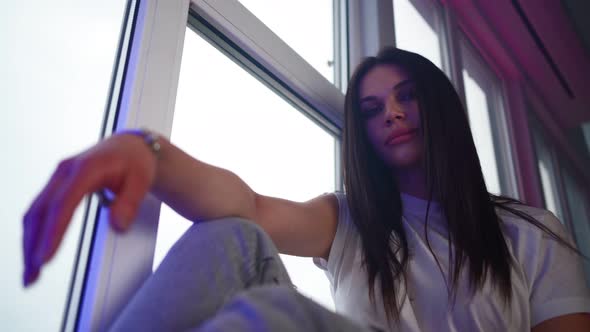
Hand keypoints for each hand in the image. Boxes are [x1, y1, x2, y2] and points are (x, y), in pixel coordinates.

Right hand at [22, 133, 157, 286]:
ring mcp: (57, 178)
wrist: (129, 146)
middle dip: (33, 245)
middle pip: (40, 211)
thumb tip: (118, 227)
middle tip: (31, 276)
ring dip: (29, 242)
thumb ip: (130, 203)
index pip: (63, 204)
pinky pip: (38, 211)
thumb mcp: (142, 181)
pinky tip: (34, 254)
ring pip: (34, 212)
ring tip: (30, 273)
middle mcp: (64, 172)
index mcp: (85, 169)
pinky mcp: (55, 186)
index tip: (44, 258)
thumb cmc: (136, 162)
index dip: (52, 232)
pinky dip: (34, 233)